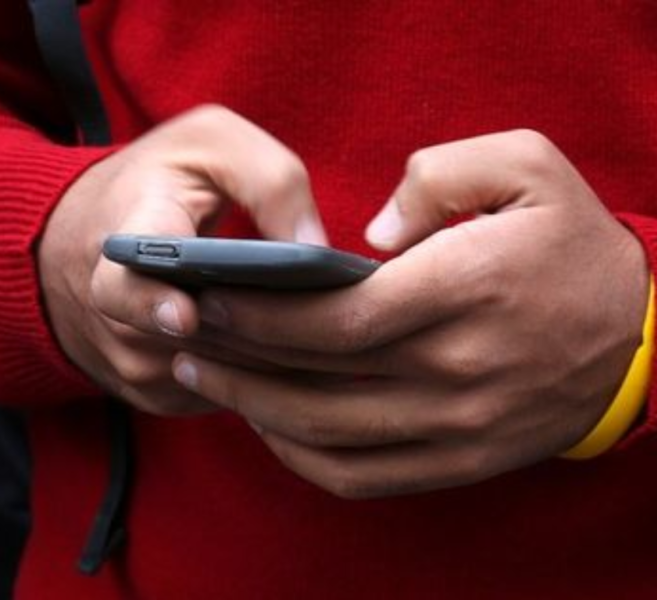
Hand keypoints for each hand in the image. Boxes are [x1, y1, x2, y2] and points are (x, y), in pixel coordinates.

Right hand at [39, 105, 325, 414]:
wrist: (94, 233)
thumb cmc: (163, 182)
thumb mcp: (213, 145)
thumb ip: (268, 181)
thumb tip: (318, 250)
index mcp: (127, 240)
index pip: (122, 284)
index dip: (151, 303)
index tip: (185, 315)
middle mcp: (118, 315)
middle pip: (193, 344)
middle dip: (261, 337)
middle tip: (326, 325)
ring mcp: (134, 361)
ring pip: (217, 380)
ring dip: (272, 363)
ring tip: (329, 337)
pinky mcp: (157, 392)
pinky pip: (220, 397)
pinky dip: (263, 379)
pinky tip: (304, 352)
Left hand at [174, 130, 648, 495]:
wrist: (638, 332)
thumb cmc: (575, 244)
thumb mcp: (528, 165)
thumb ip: (439, 175)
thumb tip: (369, 236)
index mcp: (465, 288)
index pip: (336, 318)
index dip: (258, 314)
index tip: (208, 297)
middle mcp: (458, 367)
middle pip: (318, 378)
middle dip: (236, 358)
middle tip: (185, 335)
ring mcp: (460, 425)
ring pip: (330, 436)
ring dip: (256, 411)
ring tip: (208, 379)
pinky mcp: (464, 460)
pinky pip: (366, 476)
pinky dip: (305, 459)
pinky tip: (271, 428)